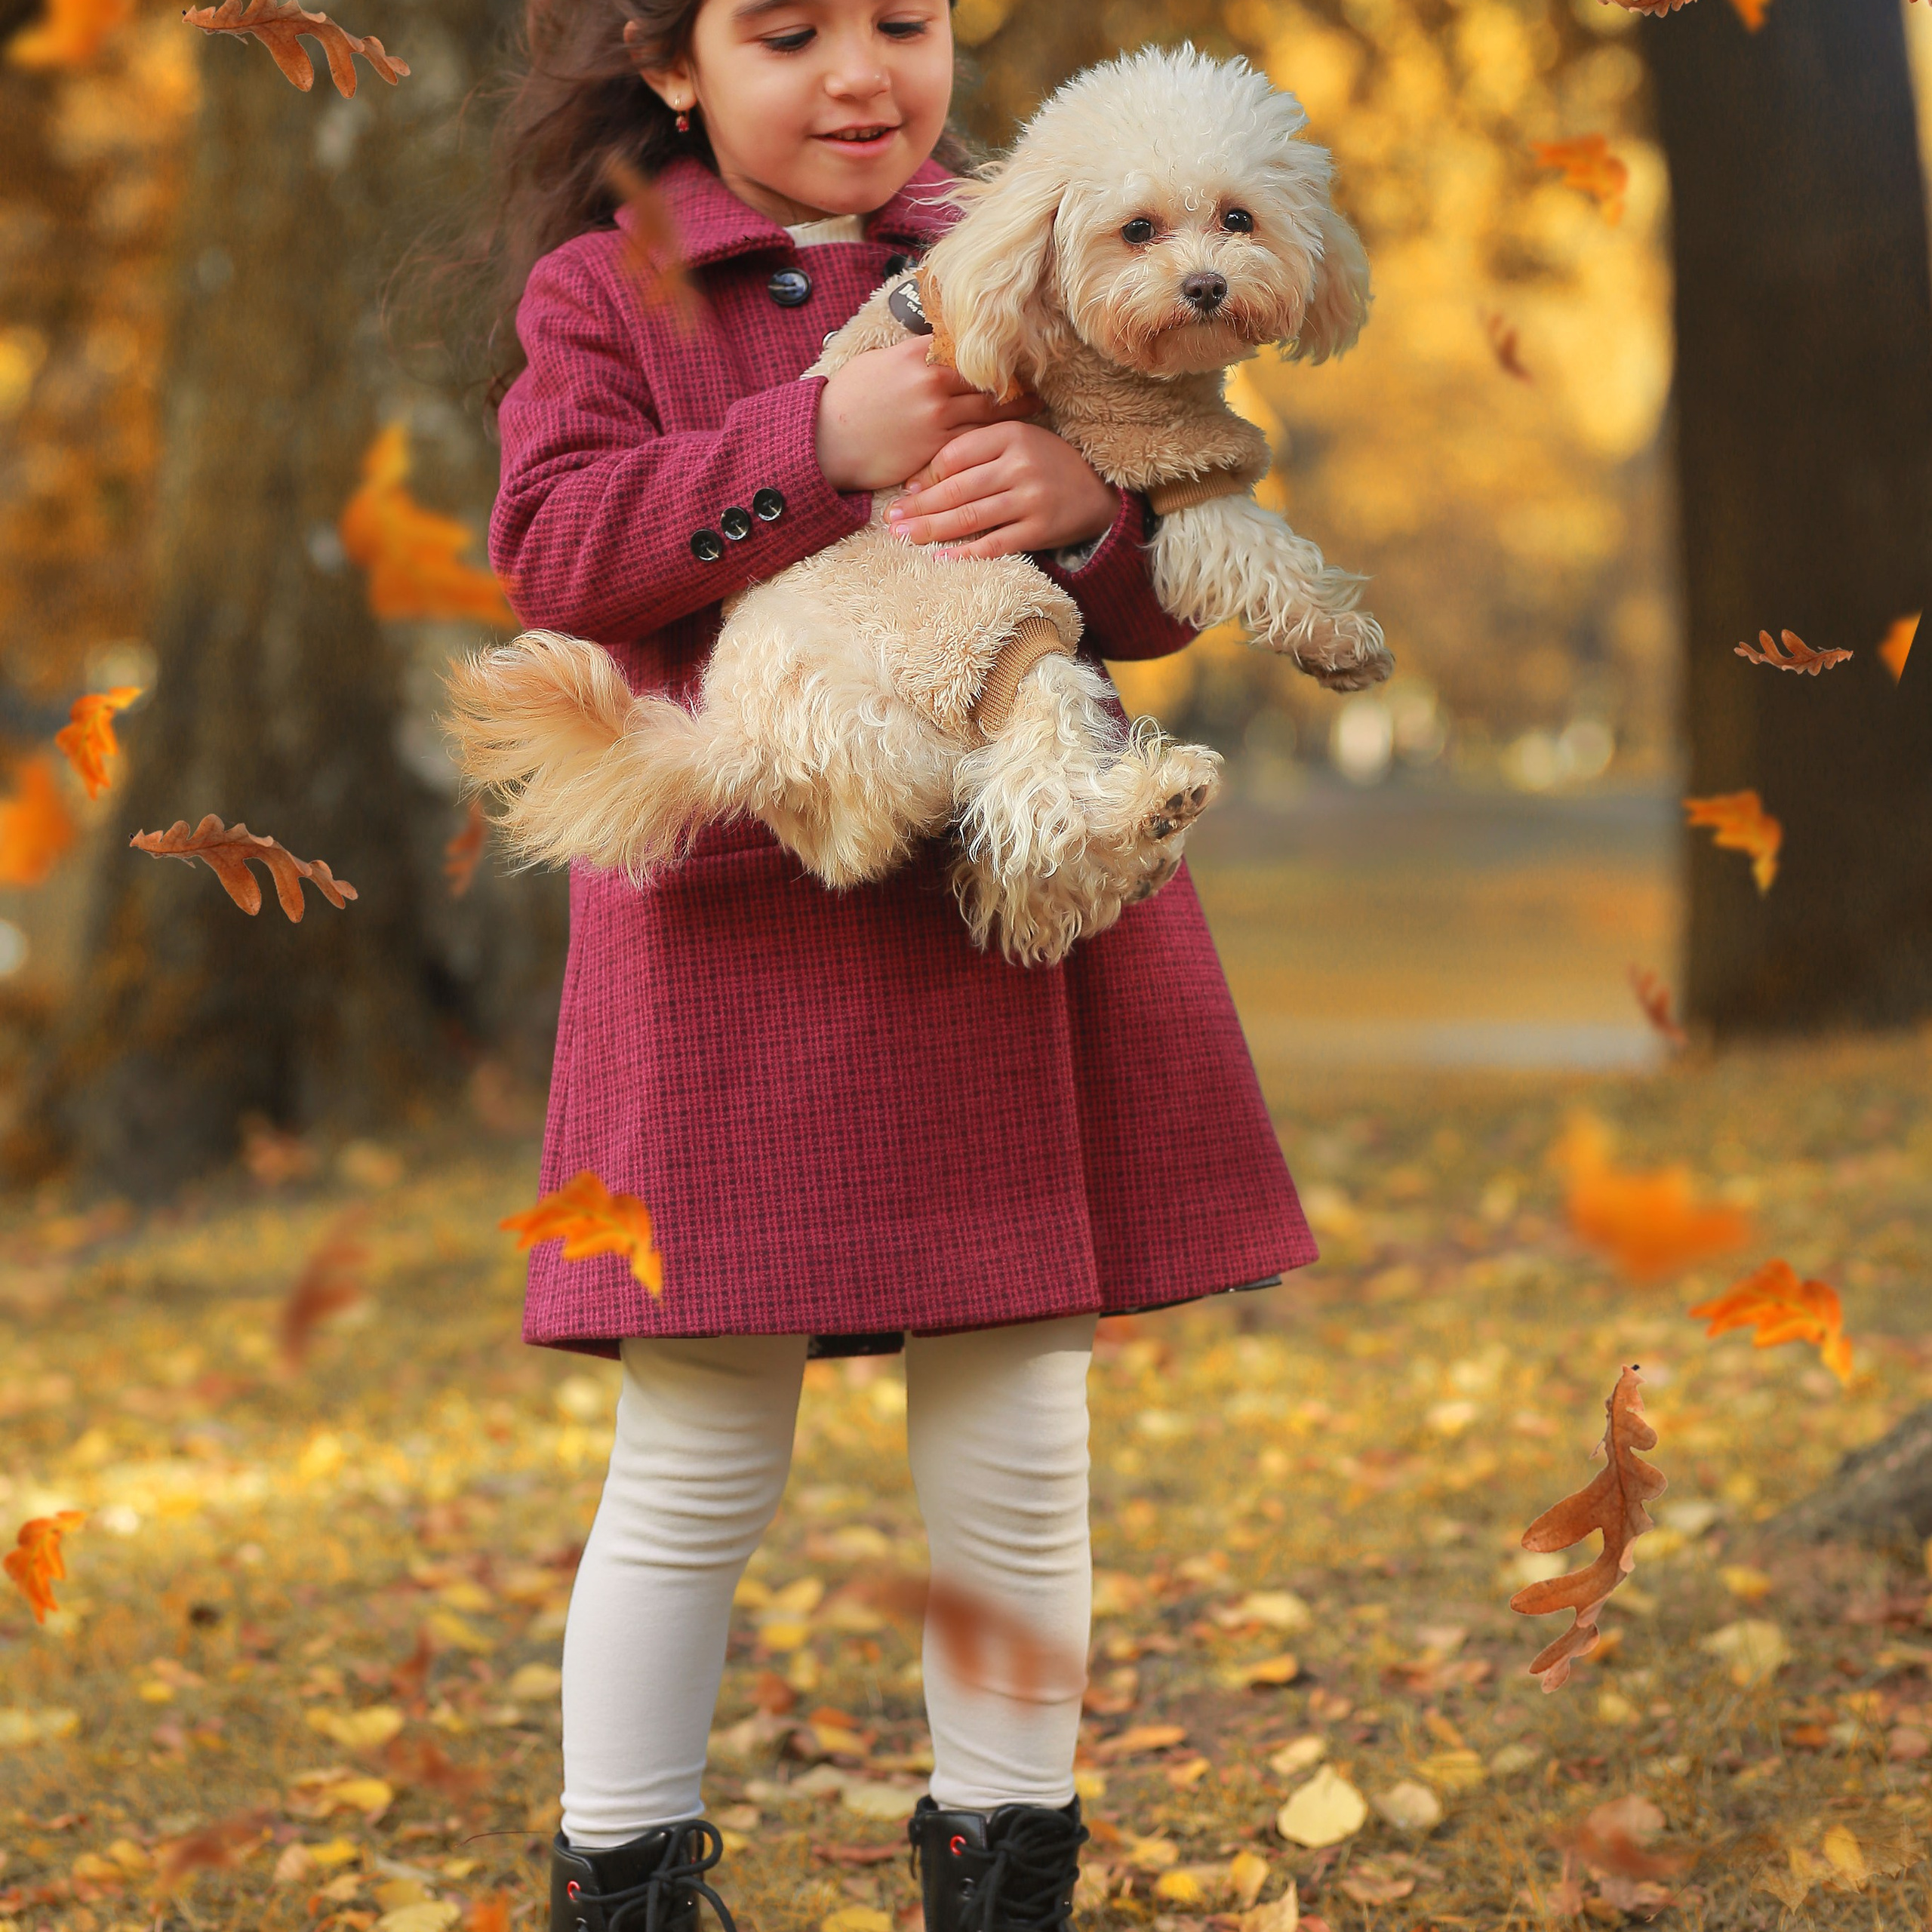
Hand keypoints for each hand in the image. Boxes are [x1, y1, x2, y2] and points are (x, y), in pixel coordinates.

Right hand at [814, 338, 1040, 493]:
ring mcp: (936, 416)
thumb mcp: (878, 362)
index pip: (968, 345)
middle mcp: (931, 381)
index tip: (1014, 350)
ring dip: (1017, 408)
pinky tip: (1011, 436)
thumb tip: (938, 345)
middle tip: (1037, 378)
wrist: (826, 442)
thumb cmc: (848, 401)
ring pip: (990, 408)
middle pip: (988, 374)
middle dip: (1015, 377)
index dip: (994, 349)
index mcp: (917, 354)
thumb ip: (913, 353)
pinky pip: (977, 439)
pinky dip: (996, 436)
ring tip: (1036, 405)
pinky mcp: (935, 447)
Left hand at [885, 422, 1118, 559]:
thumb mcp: (1016, 441)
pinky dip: (966, 553)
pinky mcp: (1040, 529)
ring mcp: (1031, 498)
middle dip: (919, 507)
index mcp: (1010, 434)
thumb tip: (919, 479)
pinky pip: (995, 543)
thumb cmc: (1046, 463)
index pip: (955, 455)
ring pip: (971, 517)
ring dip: (933, 530)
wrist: (1099, 488)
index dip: (926, 475)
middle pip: (957, 489)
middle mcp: (1020, 464)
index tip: (904, 491)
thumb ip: (976, 451)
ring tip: (904, 538)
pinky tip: (941, 557)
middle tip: (891, 520)